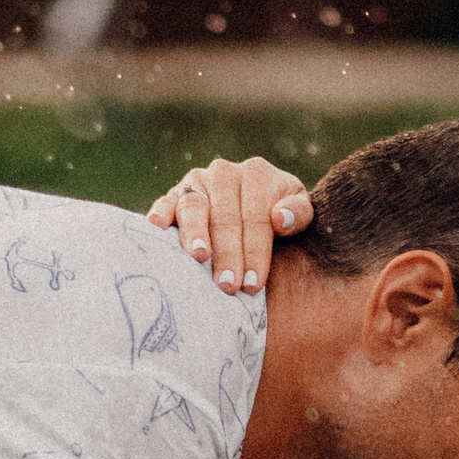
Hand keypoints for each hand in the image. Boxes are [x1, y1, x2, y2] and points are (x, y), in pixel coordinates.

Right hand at [146, 154, 313, 295]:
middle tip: (228, 286)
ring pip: (194, 207)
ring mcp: (197, 182)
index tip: (253, 284)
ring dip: (195, 233)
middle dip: (228, 253)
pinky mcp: (174, 193)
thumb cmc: (281, 216)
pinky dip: (160, 211)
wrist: (256, 205)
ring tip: (199, 257)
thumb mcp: (301, 213)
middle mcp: (224, 172)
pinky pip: (165, 201)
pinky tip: (157, 226)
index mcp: (257, 173)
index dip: (256, 250)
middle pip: (225, 215)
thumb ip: (299, 214)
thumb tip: (280, 218)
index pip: (257, 215)